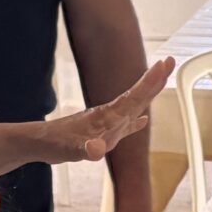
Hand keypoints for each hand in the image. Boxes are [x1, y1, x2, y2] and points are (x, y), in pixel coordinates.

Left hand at [40, 58, 171, 163]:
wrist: (41, 142)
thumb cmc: (56, 144)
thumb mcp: (71, 149)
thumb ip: (86, 149)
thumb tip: (97, 149)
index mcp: (107, 117)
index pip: (134, 97)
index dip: (150, 82)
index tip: (164, 64)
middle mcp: (110, 116)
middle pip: (137, 96)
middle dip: (154, 81)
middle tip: (170, 61)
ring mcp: (107, 123)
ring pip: (133, 107)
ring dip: (148, 95)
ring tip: (162, 82)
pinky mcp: (102, 133)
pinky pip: (125, 125)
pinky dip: (135, 123)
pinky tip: (143, 121)